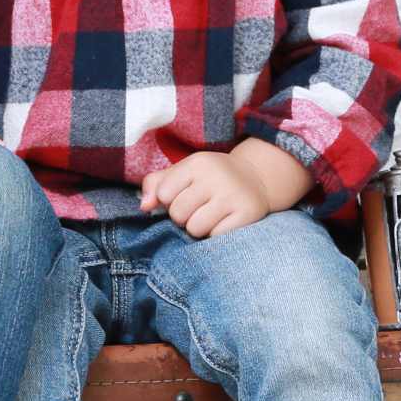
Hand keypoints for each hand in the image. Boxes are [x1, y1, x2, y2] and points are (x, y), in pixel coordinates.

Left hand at [140, 142, 311, 238]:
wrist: (256, 179)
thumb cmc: (211, 177)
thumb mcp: (184, 171)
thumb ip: (156, 183)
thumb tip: (144, 206)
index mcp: (197, 163)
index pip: (164, 193)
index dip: (170, 201)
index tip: (184, 196)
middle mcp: (216, 177)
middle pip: (178, 213)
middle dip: (183, 217)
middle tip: (198, 208)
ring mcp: (232, 196)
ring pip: (195, 228)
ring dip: (199, 228)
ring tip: (210, 216)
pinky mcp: (246, 215)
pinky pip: (215, 237)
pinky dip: (216, 234)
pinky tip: (224, 222)